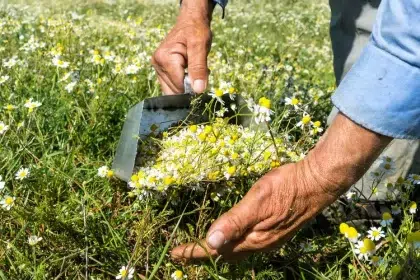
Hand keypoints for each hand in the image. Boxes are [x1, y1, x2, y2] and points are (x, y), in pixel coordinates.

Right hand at [151, 1, 212, 94]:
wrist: (190, 21)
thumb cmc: (196, 31)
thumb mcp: (201, 47)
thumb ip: (199, 69)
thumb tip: (198, 90)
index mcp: (165, 58)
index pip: (178, 86)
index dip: (192, 87)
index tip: (202, 77)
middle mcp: (157, 63)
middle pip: (174, 90)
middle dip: (188, 86)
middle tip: (198, 71)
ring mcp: (157, 67)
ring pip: (172, 89)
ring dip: (186, 85)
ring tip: (193, 68)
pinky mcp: (160, 69)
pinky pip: (171, 84)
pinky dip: (182, 82)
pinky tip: (188, 71)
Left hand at [170, 114, 390, 260]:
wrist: (316, 183)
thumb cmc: (285, 187)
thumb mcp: (257, 201)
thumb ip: (234, 222)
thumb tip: (211, 242)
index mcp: (252, 239)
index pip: (216, 250)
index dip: (195, 252)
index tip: (175, 254)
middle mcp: (259, 245)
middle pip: (225, 254)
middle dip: (204, 254)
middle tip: (185, 251)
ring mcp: (268, 240)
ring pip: (236, 250)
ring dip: (217, 250)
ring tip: (203, 246)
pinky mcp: (274, 232)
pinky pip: (246, 244)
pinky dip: (232, 243)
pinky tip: (230, 236)